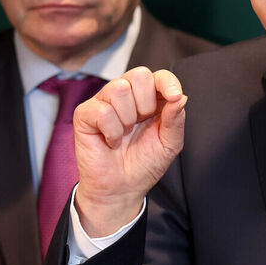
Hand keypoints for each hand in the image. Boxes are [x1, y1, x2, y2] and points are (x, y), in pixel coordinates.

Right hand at [72, 67, 186, 236]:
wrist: (122, 189)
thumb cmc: (144, 164)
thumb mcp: (169, 143)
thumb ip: (176, 119)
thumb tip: (180, 97)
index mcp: (149, 99)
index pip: (158, 76)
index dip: (167, 82)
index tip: (174, 96)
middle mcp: (126, 96)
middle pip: (139, 75)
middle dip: (146, 103)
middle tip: (141, 124)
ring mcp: (103, 102)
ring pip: (119, 88)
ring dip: (127, 118)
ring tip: (125, 134)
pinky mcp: (85, 115)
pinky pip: (102, 111)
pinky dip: (112, 131)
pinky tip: (112, 141)